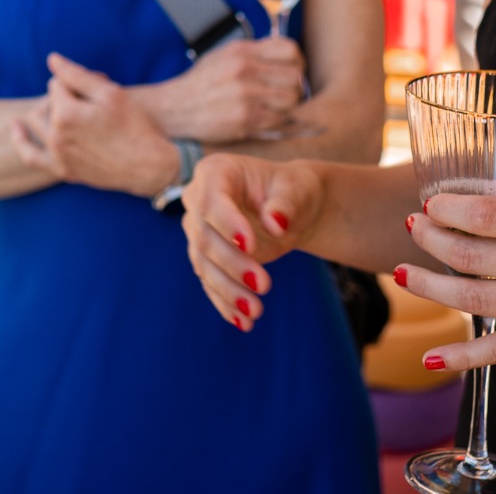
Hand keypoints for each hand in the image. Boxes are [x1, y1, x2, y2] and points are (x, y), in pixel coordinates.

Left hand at [10, 53, 176, 196]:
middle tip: (92, 98)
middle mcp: (55, 136)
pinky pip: (30, 156)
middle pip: (48, 101)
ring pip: (37, 121)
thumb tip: (52, 59)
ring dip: (49, 109)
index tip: (98, 84)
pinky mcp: (62, 169)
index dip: (78, 80)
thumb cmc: (135, 126)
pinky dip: (21, 140)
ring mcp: (57, 155)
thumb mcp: (110, 93)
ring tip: (69, 106)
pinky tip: (16, 127)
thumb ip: (76, 75)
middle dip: (65, 94)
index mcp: (66, 113)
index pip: (58, 83)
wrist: (149, 166)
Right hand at [137, 37, 305, 142]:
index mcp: (241, 50)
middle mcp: (244, 68)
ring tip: (271, 108)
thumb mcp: (222, 58)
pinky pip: (278, 120)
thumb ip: (253, 55)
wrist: (172, 110)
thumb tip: (287, 58)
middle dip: (294, 88)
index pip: (291, 49)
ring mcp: (245, 94)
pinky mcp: (244, 118)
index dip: (296, 63)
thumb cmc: (200, 86)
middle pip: (296, 76)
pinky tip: (260, 120)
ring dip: (286, 107)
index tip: (288, 72)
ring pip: (292, 99)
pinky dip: (274, 122)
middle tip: (281, 95)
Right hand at [180, 153, 321, 330]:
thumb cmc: (293, 191)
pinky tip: (243, 322)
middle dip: (232, 264)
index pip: (212, 200)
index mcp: (217, 173)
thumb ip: (286, 204)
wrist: (290, 210)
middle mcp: (198, 200)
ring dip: (227, 290)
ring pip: (203, 264)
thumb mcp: (297, 190)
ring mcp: (198, 230)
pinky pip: (209, 282)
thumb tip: (276, 223)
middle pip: (204, 236)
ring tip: (255, 311)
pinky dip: (224, 303)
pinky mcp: (206, 257)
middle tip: (265, 285)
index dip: (227, 223)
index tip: (250, 245)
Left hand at [398, 189, 495, 371]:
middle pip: (472, 254)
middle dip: (431, 239)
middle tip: (411, 227)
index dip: (448, 207)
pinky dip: (466, 358)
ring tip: (402, 274)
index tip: (430, 202)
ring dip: (432, 287)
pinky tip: (433, 359)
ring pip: (476, 299)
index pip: (487, 213)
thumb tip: (485, 187)